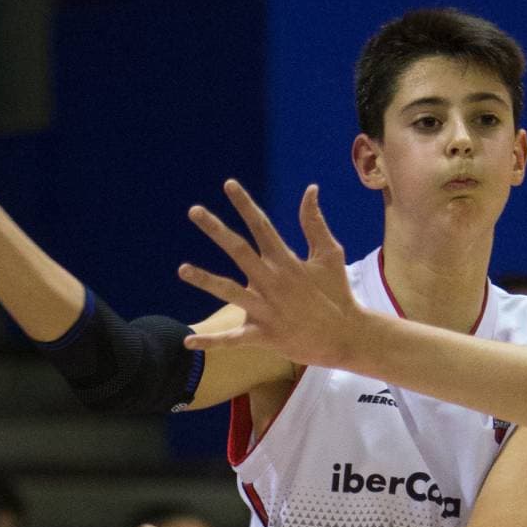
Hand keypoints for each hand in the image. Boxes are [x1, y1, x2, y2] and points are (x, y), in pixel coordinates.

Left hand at [179, 182, 365, 368]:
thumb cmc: (337, 292)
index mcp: (286, 261)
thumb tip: (310, 189)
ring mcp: (267, 309)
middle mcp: (272, 281)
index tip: (228, 184)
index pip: (262, 226)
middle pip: (239, 251)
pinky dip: (211, 342)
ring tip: (181, 269)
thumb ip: (315, 222)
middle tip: (194, 210)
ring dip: (205, 280)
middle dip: (216, 229)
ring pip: (229, 292)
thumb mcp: (330, 254)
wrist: (345, 335)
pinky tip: (187, 342)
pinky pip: (233, 339)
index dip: (245, 204)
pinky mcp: (264, 335)